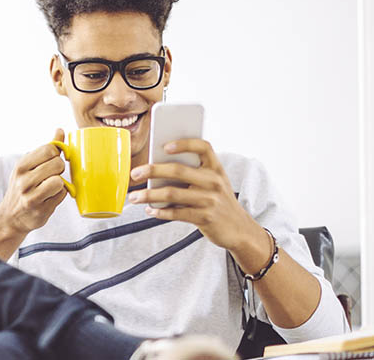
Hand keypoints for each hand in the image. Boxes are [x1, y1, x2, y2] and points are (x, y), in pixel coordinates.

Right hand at [0, 129, 68, 236]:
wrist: (11, 217)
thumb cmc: (23, 187)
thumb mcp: (29, 166)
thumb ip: (46, 148)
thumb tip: (60, 130)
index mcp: (21, 165)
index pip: (49, 149)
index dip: (56, 154)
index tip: (52, 160)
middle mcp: (23, 180)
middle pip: (57, 164)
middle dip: (59, 169)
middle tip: (51, 175)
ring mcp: (31, 196)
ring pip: (59, 181)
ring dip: (60, 183)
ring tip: (51, 187)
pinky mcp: (40, 210)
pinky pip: (61, 195)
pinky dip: (60, 195)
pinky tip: (50, 197)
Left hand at [127, 139, 262, 250]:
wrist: (239, 229)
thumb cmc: (218, 201)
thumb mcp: (213, 182)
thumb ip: (192, 174)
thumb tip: (156, 170)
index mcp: (216, 167)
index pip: (203, 147)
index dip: (184, 144)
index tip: (165, 146)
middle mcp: (214, 181)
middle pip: (178, 170)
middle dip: (152, 170)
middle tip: (135, 174)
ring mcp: (210, 200)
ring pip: (172, 193)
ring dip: (149, 195)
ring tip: (134, 197)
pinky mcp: (205, 218)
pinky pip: (176, 213)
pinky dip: (159, 212)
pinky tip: (150, 210)